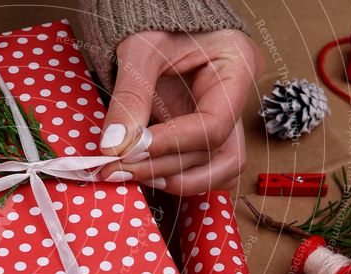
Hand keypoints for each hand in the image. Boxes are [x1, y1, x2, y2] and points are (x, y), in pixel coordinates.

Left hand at [98, 30, 260, 193]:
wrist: (150, 17)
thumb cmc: (153, 20)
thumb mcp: (140, 49)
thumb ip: (130, 97)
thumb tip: (114, 147)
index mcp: (236, 67)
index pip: (215, 125)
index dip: (172, 145)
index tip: (130, 151)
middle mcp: (235, 98)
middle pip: (220, 155)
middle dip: (168, 168)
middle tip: (121, 170)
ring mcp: (222, 117)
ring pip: (218, 169)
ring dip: (175, 180)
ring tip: (131, 175)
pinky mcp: (201, 131)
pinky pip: (200, 166)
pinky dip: (174, 176)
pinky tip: (142, 172)